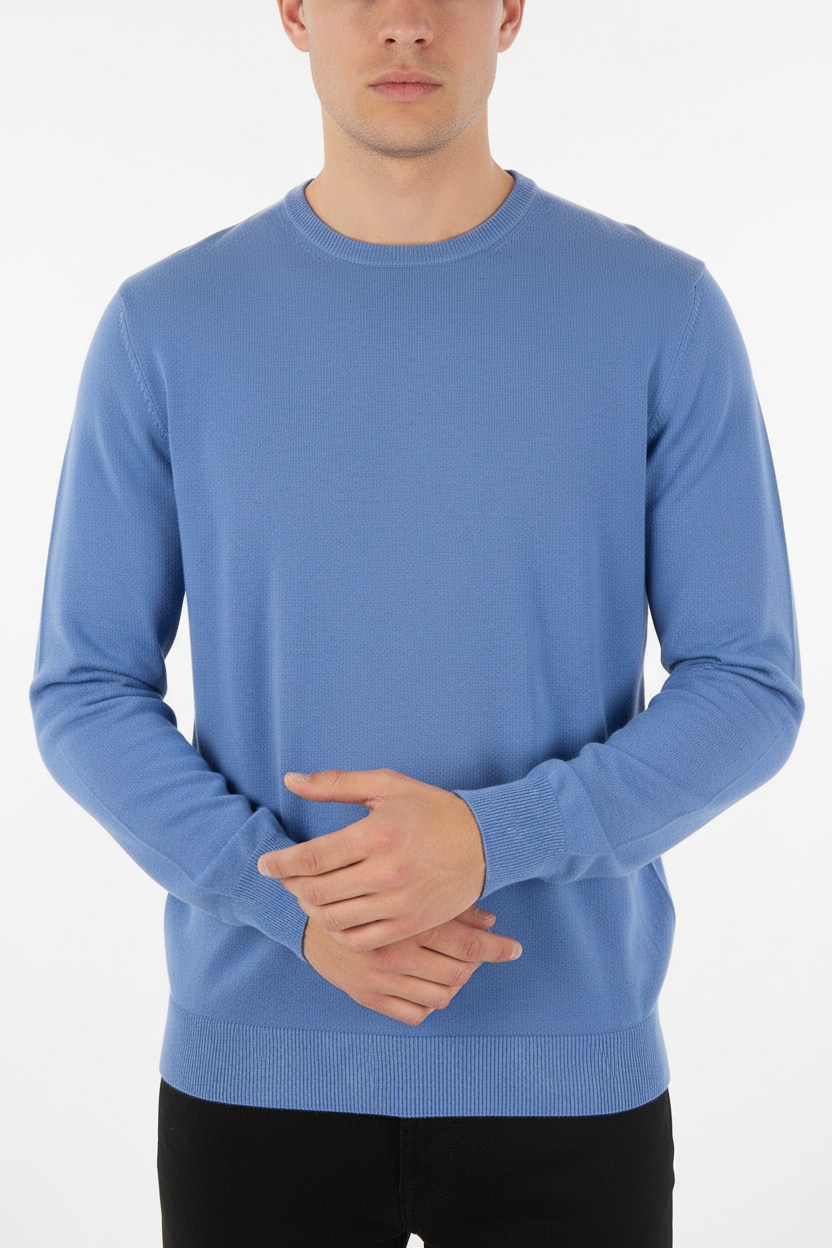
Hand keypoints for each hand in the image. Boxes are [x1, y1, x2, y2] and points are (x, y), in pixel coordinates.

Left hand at [258, 768, 486, 951]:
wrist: (486, 842)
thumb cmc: (431, 809)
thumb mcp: (386, 786)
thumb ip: (335, 785)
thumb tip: (290, 780)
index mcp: (376, 834)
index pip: (312, 857)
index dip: (280, 864)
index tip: (265, 864)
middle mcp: (386, 871)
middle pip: (318, 893)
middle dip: (292, 888)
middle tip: (286, 880)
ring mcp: (399, 902)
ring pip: (335, 920)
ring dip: (312, 911)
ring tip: (309, 897)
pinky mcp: (412, 923)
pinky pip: (362, 940)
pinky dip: (340, 933)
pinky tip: (336, 917)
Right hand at [301, 903, 522, 1025]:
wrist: (307, 908)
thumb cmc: (361, 887)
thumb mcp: (403, 884)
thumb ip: (444, 903)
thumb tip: (489, 921)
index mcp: (405, 921)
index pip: (466, 944)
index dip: (497, 949)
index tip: (515, 948)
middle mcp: (394, 953)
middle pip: (459, 973)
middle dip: (476, 963)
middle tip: (480, 951)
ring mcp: (380, 979)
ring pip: (440, 996)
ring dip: (456, 983)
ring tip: (456, 966)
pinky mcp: (367, 996)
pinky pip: (414, 1013)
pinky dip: (430, 1002)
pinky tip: (430, 983)